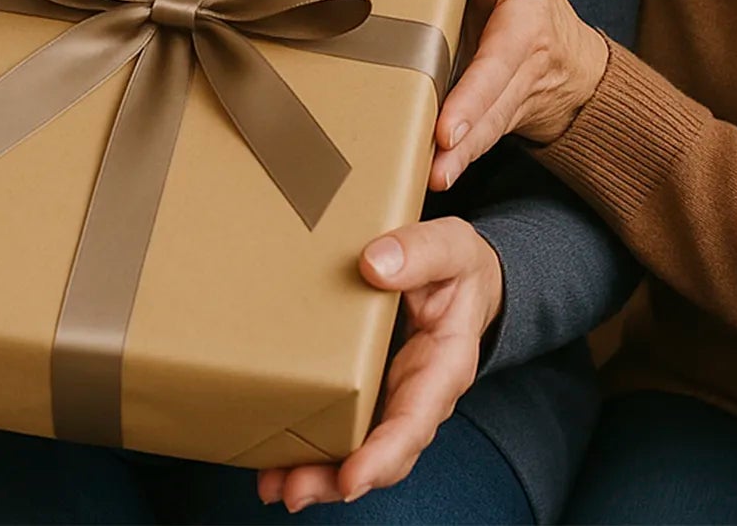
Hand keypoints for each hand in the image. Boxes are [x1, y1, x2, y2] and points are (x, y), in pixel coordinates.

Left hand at [256, 218, 501, 511]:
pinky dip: (312, 450)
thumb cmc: (457, 266)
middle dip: (340, 479)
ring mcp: (392, 397)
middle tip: (292, 490)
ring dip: (319, 475)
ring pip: (360, 451)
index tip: (354, 476)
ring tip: (273, 486)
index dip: (385, 453)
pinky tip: (275, 462)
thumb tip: (375, 266)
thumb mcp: (450, 247)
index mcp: (443, 364)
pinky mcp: (367, 389)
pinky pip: (344, 428)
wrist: (462, 276)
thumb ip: (420, 253)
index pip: (416, 419)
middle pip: (383, 453)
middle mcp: (418, 393)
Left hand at [431, 0, 607, 190]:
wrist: (572, 64)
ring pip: (486, 134)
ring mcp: (509, 101)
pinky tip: (429, 183)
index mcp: (521, 27)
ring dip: (461, 159)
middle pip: (492, 108)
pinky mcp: (496, 123)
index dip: (476, 94)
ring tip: (432, 179)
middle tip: (437, 157)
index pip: (499, 62)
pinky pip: (479, 146)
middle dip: (467, 137)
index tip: (449, 124)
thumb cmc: (531, 0)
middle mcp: (518, 70)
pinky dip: (457, 165)